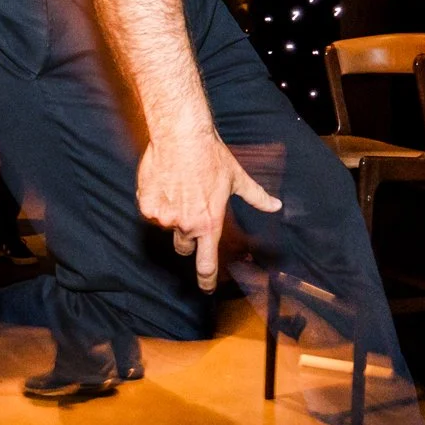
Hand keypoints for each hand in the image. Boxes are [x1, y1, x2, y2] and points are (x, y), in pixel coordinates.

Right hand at [136, 128, 282, 290]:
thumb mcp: (237, 178)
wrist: (180, 136)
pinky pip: (151, 212)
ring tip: (179, 187)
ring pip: (167, 226)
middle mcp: (186, 225)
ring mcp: (164, 218)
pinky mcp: (147, 206)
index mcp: (209, 223)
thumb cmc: (211, 156)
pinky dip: (156, 202)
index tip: (206, 288)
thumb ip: (256, 198)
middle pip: (184, 246)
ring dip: (172, 215)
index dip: (207, 280)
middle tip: (192, 210)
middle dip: (188, 235)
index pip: (206, 264)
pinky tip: (164, 182)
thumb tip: (277, 206)